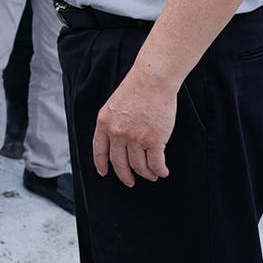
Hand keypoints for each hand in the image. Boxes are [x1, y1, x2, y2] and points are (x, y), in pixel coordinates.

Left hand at [91, 71, 175, 187]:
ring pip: (138, 166)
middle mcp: (117, 133)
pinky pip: (156, 163)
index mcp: (104, 123)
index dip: (101, 163)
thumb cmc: (136, 89)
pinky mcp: (154, 141)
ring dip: (146, 174)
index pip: (99, 149)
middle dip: (125, 175)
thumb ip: (112, 123)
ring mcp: (135, 138)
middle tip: (130, 181)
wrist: (152, 81)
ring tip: (151, 176)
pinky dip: (160, 171)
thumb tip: (116, 141)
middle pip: (119, 162)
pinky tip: (162, 172)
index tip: (104, 172)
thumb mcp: (113, 105)